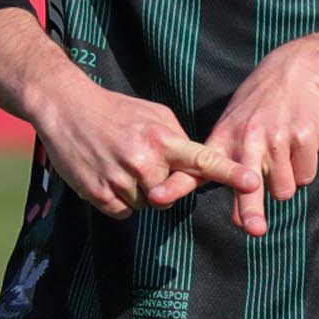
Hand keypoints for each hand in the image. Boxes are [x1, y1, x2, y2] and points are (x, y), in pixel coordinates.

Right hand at [30, 65, 257, 221]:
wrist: (65, 107)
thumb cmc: (115, 110)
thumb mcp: (152, 114)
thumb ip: (178, 140)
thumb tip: (196, 165)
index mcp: (163, 139)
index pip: (204, 160)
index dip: (230, 173)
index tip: (253, 183)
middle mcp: (145, 161)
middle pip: (170, 195)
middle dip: (162, 184)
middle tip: (139, 159)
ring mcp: (120, 179)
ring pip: (146, 205)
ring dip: (138, 191)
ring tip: (119, 162)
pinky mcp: (99, 193)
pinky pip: (124, 211)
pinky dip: (119, 199)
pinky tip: (108, 173)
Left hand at [151, 39, 318, 237]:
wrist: (297, 70)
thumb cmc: (259, 106)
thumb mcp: (231, 126)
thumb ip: (224, 166)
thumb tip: (237, 219)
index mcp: (223, 139)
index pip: (194, 168)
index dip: (175, 185)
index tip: (158, 197)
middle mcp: (246, 139)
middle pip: (246, 187)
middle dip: (250, 210)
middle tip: (253, 230)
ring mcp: (275, 138)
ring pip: (283, 190)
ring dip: (285, 183)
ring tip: (282, 156)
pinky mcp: (302, 137)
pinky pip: (305, 177)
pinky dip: (304, 170)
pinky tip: (298, 147)